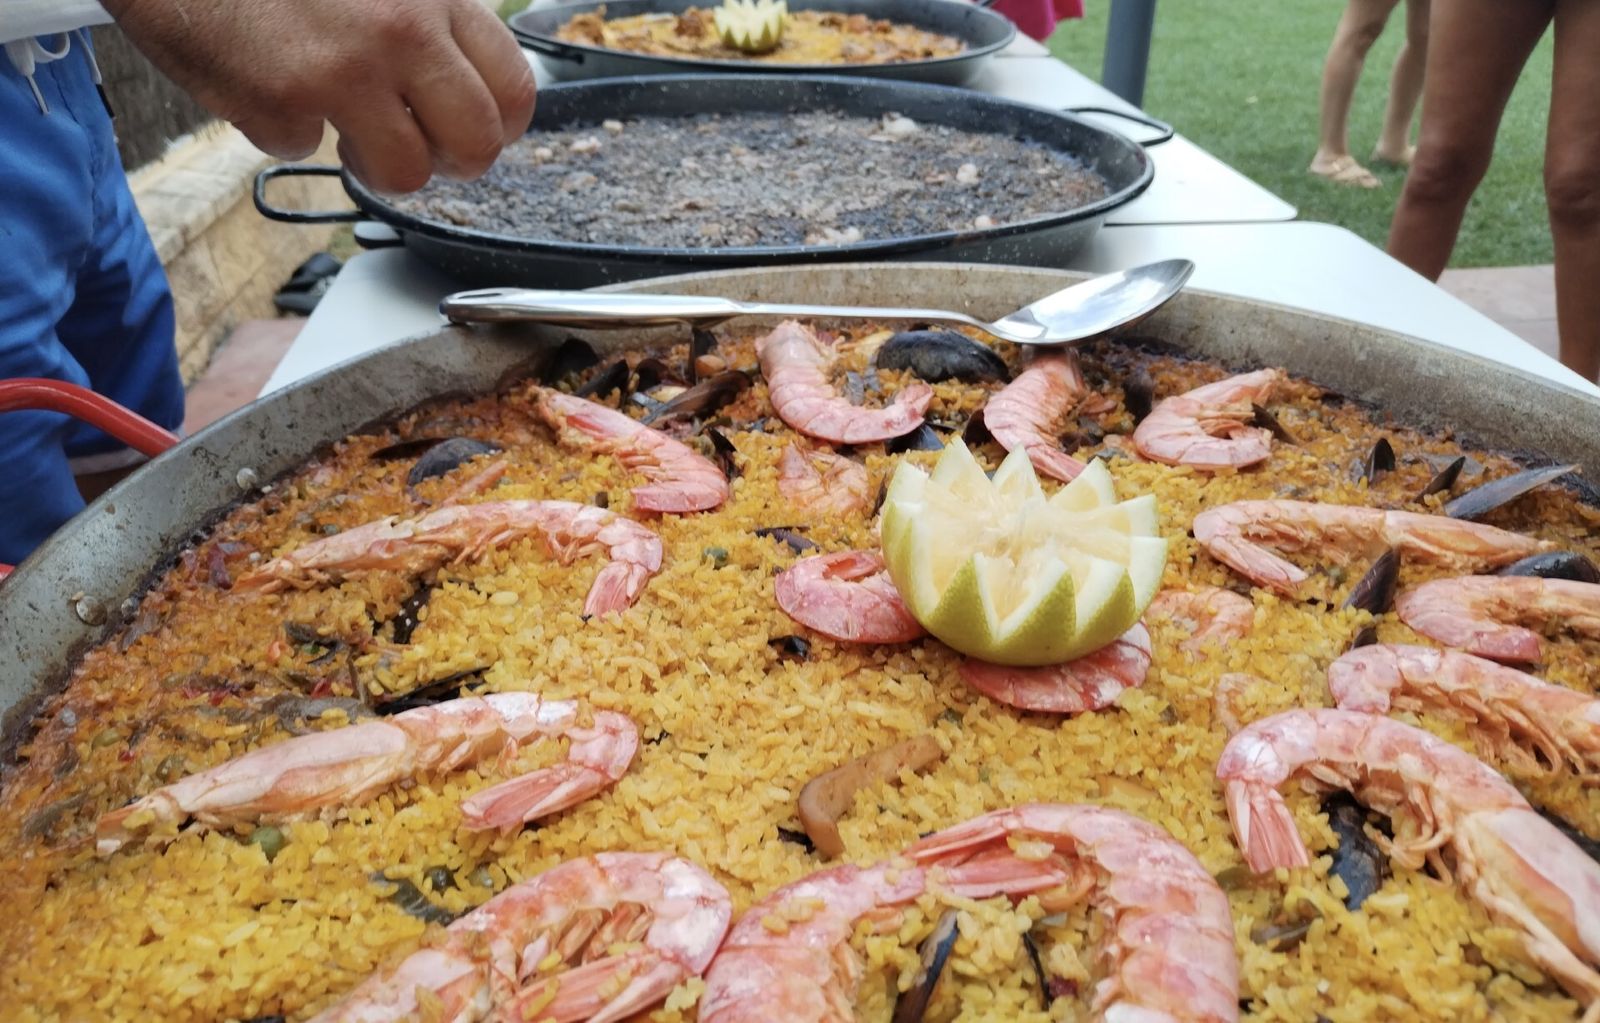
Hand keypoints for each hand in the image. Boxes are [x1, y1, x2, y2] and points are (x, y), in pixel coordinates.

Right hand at [102, 0, 536, 192]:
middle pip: (476, 145)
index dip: (496, 127)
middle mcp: (403, 30)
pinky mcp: (282, 95)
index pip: (514, 89)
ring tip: (345, 132)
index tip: (467, 130)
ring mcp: (345, 67)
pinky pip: (304, 151)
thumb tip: (465, 86)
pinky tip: (263, 82)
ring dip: (375, 167)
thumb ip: (424, 19)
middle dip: (449, 163)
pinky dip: (281, 129)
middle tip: (416, 150)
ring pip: (405, 173)